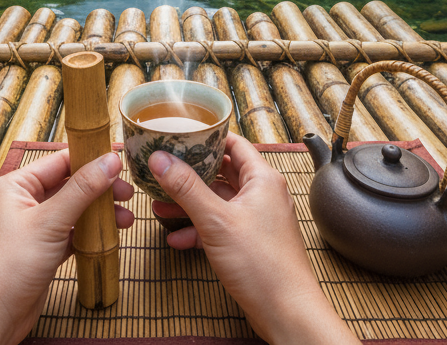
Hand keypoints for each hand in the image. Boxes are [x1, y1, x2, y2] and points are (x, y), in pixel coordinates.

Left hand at [0, 149, 134, 344]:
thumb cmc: (7, 267)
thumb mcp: (49, 222)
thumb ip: (82, 190)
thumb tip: (109, 160)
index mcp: (16, 186)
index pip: (60, 162)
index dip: (91, 160)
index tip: (120, 162)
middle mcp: (24, 203)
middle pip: (70, 185)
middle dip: (100, 189)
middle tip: (127, 194)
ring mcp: (34, 228)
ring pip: (75, 211)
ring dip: (100, 213)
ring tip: (126, 220)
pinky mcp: (44, 250)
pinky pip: (73, 233)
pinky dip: (92, 234)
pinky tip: (111, 236)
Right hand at [150, 134, 360, 344]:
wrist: (286, 311)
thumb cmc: (263, 264)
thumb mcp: (216, 221)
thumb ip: (187, 188)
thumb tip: (161, 159)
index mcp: (262, 179)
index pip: (234, 143)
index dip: (207, 138)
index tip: (180, 136)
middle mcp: (262, 195)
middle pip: (223, 172)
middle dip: (191, 174)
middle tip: (163, 169)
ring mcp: (257, 220)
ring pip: (218, 202)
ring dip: (190, 204)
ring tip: (160, 206)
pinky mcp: (250, 243)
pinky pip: (221, 227)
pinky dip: (199, 230)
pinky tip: (177, 239)